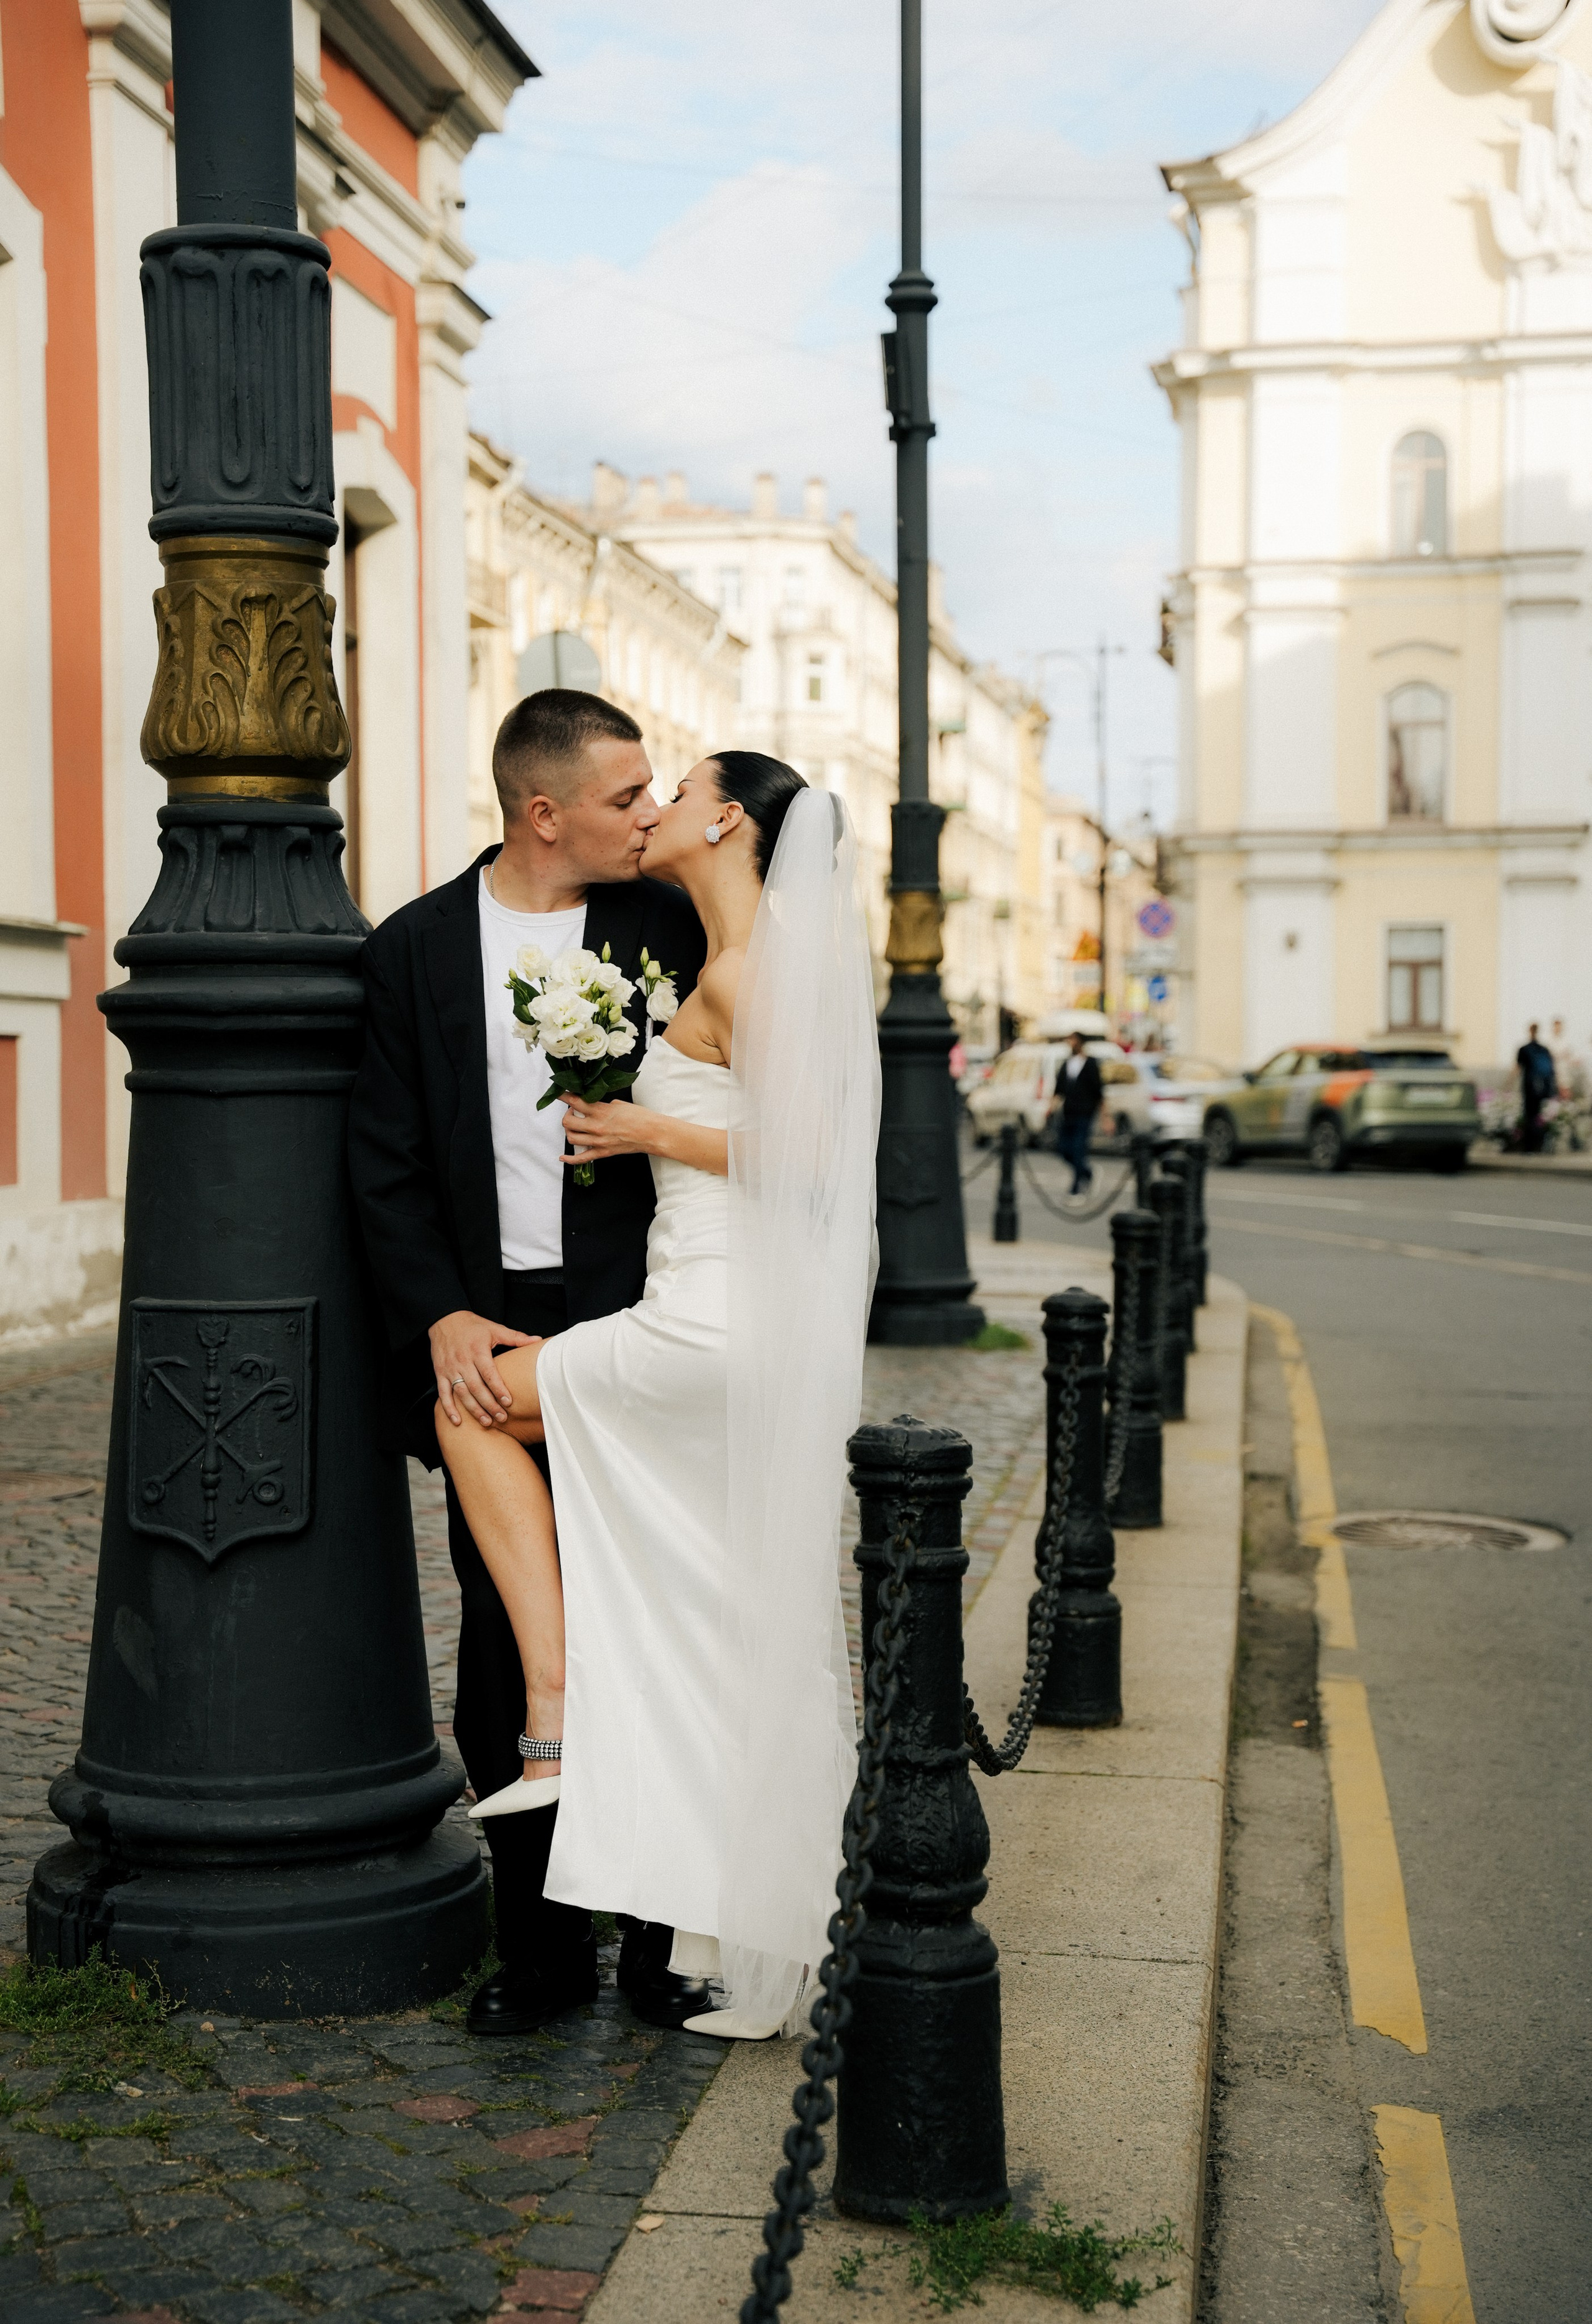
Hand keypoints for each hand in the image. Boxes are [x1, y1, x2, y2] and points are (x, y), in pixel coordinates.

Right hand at [429, 1310, 535, 1429]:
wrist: (444, 1319)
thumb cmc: (472, 1325)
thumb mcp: (494, 1328)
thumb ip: (515, 1337)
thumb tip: (537, 1340)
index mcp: (477, 1350)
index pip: (489, 1373)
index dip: (498, 1388)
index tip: (508, 1402)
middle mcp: (463, 1361)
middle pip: (476, 1387)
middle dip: (489, 1404)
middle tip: (501, 1417)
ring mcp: (450, 1368)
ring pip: (461, 1393)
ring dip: (473, 1410)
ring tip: (486, 1422)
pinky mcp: (440, 1373)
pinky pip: (443, 1393)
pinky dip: (449, 1408)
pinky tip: (457, 1421)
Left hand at [562, 1098, 661, 1164]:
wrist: (652, 1134)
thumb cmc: (640, 1117)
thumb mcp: (619, 1104)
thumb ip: (603, 1106)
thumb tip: (593, 1107)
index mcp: (601, 1111)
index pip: (575, 1102)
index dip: (564, 1097)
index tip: (560, 1094)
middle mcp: (597, 1127)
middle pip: (568, 1122)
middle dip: (567, 1115)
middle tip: (572, 1111)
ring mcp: (598, 1141)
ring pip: (571, 1138)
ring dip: (569, 1131)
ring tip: (575, 1127)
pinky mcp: (603, 1152)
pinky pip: (581, 1158)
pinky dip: (570, 1159)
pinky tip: (563, 1157)